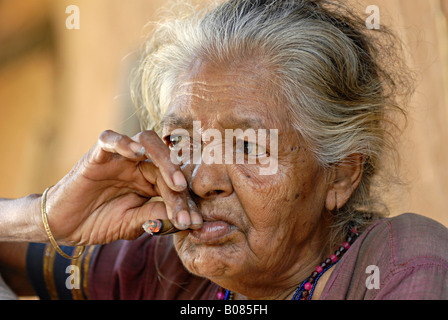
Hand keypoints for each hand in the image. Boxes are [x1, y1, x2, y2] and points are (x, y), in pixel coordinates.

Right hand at [39, 130, 202, 244]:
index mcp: (150, 180)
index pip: (174, 183)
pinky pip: (109, 140)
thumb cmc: (100, 222)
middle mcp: (138, 165)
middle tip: (187, 207)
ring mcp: (119, 158)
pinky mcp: (96, 156)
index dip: (185, 202)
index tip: (194, 223)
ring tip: (175, 182)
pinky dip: (124, 143)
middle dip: (179, 184)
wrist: (64, 226)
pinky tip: (138, 153)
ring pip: (146, 141)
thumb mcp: (134, 223)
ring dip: (164, 158)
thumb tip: (188, 220)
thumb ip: (158, 217)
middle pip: (166, 161)